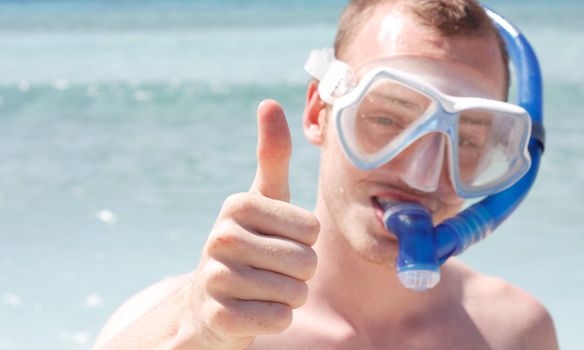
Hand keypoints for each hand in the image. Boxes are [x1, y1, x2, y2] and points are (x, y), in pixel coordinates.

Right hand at [191, 100, 319, 348]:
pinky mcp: (218, 317)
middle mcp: (221, 237)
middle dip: (300, 273)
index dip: (305, 242)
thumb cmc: (251, 244)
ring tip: (263, 289)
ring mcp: (215, 279)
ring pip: (294, 293)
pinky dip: (275, 319)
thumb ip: (271, 155)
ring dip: (288, 297)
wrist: (211, 300)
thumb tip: (269, 102)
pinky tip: (254, 311)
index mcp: (238, 205)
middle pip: (306, 262)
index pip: (312, 229)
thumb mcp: (263, 200)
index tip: (279, 241)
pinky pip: (278, 320)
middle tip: (272, 270)